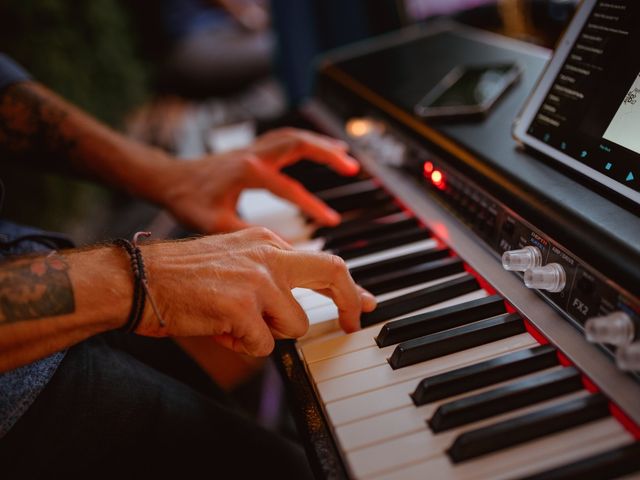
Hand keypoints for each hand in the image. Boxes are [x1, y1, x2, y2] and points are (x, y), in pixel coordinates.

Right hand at [139, 227, 376, 355]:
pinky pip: (264, 345)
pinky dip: (244, 346)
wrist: (137, 279)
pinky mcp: (240, 306)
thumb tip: (300, 307)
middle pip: (332, 273)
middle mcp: (267, 254)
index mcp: (265, 241)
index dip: (349, 286)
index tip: (363, 302)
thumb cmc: (180, 276)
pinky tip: (220, 331)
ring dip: (269, 334)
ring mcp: (256, 278)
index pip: (323, 261)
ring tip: (235, 324)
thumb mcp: (233, 262)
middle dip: (350, 302)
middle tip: (351, 323)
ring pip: (295, 324)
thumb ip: (269, 276)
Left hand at [158, 128, 359, 232]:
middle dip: (328, 154)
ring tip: (345, 155)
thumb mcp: (213, 224)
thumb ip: (246, 235)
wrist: (169, 179)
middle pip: (299, 144)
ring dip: (320, 143)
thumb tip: (277, 252)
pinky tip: (317, 147)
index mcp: (248, 173)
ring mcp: (253, 150)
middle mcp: (253, 155)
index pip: (290, 188)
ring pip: (293, 137)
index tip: (332, 220)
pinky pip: (284, 138)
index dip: (313, 206)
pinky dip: (305, 141)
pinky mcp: (252, 151)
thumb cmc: (188, 201)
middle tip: (353, 168)